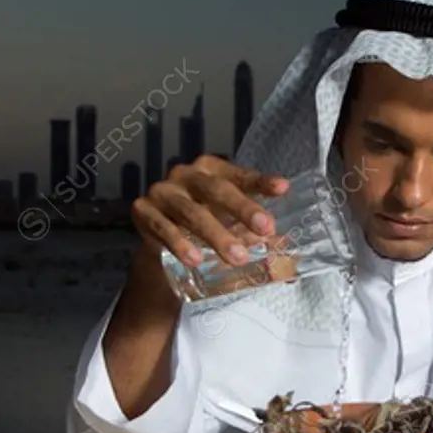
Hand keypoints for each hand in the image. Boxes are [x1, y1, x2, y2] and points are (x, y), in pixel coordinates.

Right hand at [131, 154, 288, 267]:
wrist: (160, 243)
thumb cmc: (204, 225)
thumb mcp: (230, 225)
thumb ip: (255, 235)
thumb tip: (290, 263)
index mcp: (212, 170)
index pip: (240, 175)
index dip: (260, 182)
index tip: (282, 188)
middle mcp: (187, 175)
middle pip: (216, 189)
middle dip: (243, 209)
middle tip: (266, 230)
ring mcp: (163, 191)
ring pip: (191, 212)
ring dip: (215, 235)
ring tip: (237, 257)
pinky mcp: (143, 211)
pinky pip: (162, 227)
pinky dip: (179, 243)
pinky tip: (194, 259)